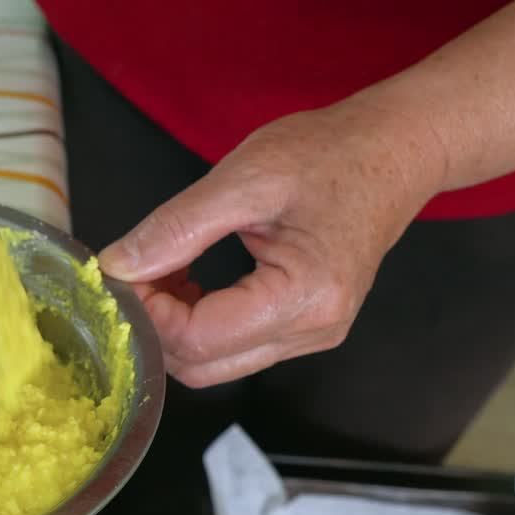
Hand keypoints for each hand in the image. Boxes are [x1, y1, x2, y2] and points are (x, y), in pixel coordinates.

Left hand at [98, 102, 447, 387]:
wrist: (397, 148)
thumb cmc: (331, 153)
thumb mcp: (244, 178)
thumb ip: (176, 228)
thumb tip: (117, 266)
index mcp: (304, 298)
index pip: (196, 339)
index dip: (144, 313)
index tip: (120, 271)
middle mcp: (313, 331)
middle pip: (201, 366)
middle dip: (153, 325)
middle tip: (133, 272)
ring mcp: (312, 335)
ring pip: (213, 362)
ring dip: (173, 325)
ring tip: (160, 269)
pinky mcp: (304, 327)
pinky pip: (233, 346)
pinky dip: (196, 321)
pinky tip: (184, 279)